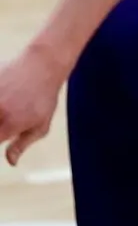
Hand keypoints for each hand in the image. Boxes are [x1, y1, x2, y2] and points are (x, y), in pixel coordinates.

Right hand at [0, 47, 62, 166]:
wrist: (43, 64)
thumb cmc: (44, 97)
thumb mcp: (41, 124)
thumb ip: (21, 145)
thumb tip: (10, 162)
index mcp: (11, 124)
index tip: (1, 136)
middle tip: (5, 123)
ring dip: (0, 112)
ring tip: (8, 108)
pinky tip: (5, 98)